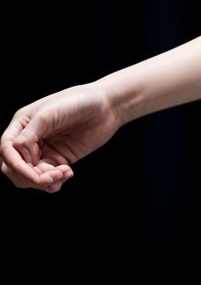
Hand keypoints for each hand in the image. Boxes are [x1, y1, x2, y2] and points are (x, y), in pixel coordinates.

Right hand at [1, 85, 120, 191]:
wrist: (107, 106)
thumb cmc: (78, 101)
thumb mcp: (51, 112)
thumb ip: (31, 131)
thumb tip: (15, 148)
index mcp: (22, 124)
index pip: (7, 150)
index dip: (17, 165)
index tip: (35, 171)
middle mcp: (29, 139)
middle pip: (13, 168)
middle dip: (30, 177)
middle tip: (52, 176)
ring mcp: (43, 151)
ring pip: (30, 177)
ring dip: (43, 182)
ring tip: (64, 173)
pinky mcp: (58, 159)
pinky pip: (47, 178)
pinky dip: (54, 182)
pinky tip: (68, 173)